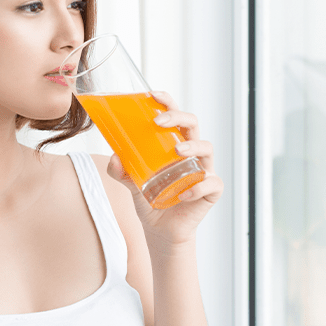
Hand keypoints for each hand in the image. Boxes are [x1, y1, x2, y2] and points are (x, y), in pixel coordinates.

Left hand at [106, 91, 223, 248]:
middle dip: (178, 117)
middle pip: (192, 124)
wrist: (161, 230)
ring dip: (193, 146)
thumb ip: (121, 170)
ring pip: (207, 148)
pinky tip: (184, 194)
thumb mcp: (130, 183)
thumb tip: (114, 157)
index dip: (168, 102)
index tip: (153, 94)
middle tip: (160, 121)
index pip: (175, 116)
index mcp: (174, 143)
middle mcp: (192, 152)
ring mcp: (204, 169)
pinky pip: (211, 183)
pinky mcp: (211, 190)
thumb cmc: (150, 199)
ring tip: (177, 152)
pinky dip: (198, 187)